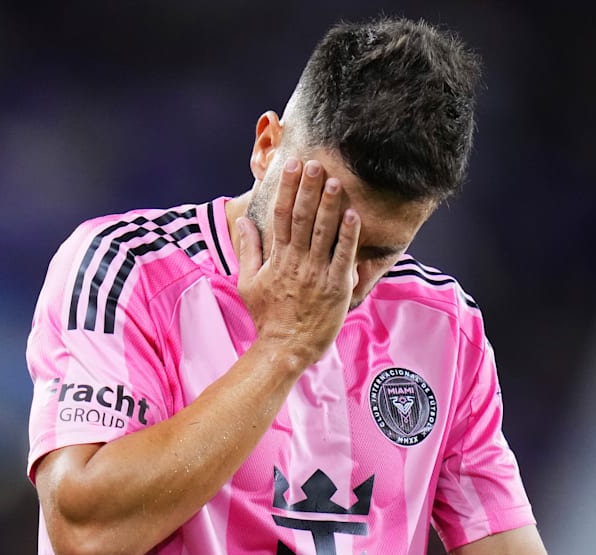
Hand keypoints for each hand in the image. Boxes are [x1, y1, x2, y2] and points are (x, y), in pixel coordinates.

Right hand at [236, 158, 360, 368]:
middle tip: (315, 164)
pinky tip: (353, 215)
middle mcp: (296, 261)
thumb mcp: (249, 282)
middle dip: (309, 189)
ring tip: (335, 181)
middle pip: (303, 218)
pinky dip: (348, 235)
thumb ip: (249, 250)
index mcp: (277, 258)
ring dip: (330, 205)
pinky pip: (343, 256)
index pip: (281, 216)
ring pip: (324, 232)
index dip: (287, 189)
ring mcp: (316, 273)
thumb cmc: (268, 317)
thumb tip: (243, 222)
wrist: (284, 348)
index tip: (292, 166)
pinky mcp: (336, 287)